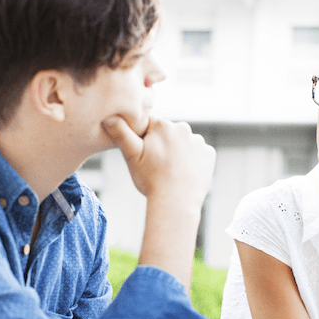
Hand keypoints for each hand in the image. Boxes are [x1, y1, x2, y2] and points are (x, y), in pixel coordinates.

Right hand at [101, 115, 215, 205]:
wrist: (176, 202)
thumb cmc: (151, 179)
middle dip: (162, 145)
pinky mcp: (209, 154)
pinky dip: (192, 161)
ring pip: (183, 143)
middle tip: (156, 166)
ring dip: (178, 152)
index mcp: (162, 125)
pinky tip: (184, 173)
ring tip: (170, 171)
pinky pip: (198, 153)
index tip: (144, 155)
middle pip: (168, 133)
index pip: (150, 125)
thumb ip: (121, 133)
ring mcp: (198, 141)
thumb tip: (109, 116)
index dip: (144, 140)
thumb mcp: (131, 155)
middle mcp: (183, 128)